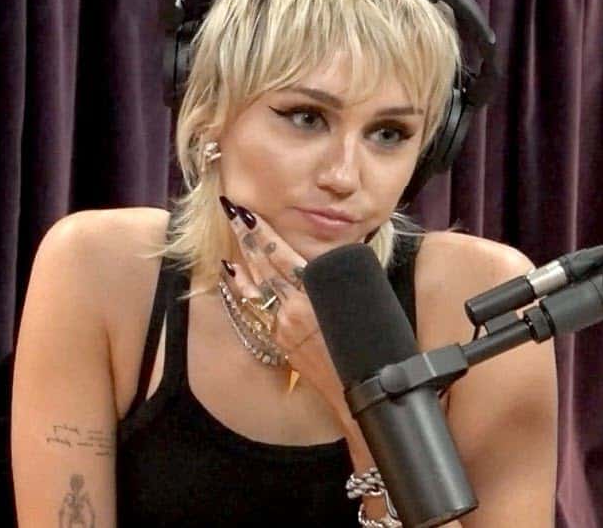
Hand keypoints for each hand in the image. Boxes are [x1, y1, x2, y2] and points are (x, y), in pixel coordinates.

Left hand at [218, 196, 351, 422]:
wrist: (361, 390)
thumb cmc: (372, 344)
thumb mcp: (363, 300)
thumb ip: (340, 277)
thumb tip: (330, 256)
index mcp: (316, 294)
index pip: (282, 255)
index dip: (264, 232)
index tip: (249, 212)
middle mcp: (293, 308)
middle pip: (264, 265)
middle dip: (247, 237)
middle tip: (232, 211)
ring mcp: (282, 326)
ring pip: (256, 286)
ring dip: (242, 260)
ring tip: (230, 236)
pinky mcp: (280, 342)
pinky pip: (255, 309)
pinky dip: (243, 289)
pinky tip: (233, 275)